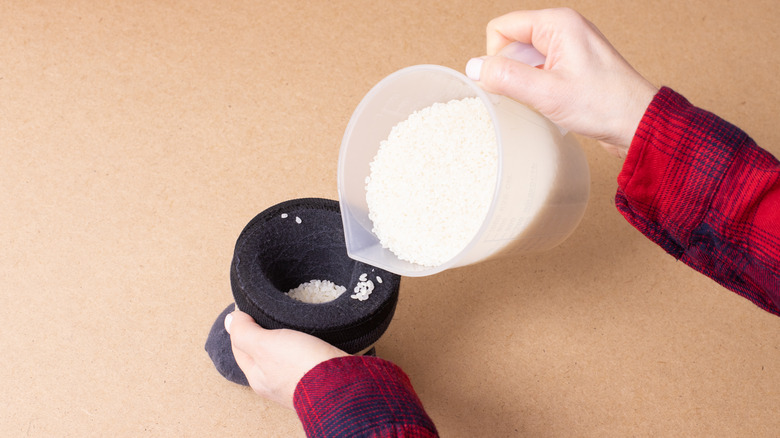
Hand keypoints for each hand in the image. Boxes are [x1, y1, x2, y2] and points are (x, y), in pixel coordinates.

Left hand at [225, 308, 348, 408]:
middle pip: (262, 350)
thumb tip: (231, 320)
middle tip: (269, 310)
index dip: (242, 324)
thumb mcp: (265, 345)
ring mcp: (297, 379)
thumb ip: (245, 333)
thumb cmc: (301, 367)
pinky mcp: (318, 374)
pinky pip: (305, 355)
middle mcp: (275, 382)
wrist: (341, 384)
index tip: (249, 306)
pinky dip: (305, 343)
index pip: (240, 346)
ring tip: (291, 320)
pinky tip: (311, 334)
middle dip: (264, 331)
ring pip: (285, 353)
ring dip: (287, 337)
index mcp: (257, 377)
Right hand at [466, 8, 657, 155]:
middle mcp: (563, 27)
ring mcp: (569, 45)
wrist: (638, 122)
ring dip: (524, 80)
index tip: (507, 83)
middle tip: (529, 93)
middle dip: (510, 70)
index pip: (501, 28)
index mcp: (557, 23)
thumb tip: (473, 67)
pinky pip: (539, 67)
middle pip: (511, 41)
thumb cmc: (603, 105)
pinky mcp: (573, 63)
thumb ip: (505, 77)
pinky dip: (537, 85)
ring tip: (543, 99)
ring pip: (524, 57)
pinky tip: (549, 102)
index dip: (495, 57)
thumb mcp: (546, 93)